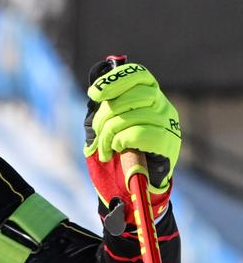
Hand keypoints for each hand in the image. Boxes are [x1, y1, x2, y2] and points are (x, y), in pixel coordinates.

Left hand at [84, 60, 180, 227]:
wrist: (134, 187)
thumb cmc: (120, 155)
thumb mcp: (106, 127)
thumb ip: (104, 106)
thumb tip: (96, 81)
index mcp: (148, 97)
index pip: (137, 75)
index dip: (114, 80)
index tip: (95, 94)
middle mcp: (162, 106)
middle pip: (128, 97)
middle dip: (104, 118)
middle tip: (98, 137)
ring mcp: (168, 123)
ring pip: (130, 116)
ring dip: (108, 135)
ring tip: (105, 149)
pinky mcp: (168, 142)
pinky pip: (138, 133)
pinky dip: (121, 141)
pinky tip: (118, 150)